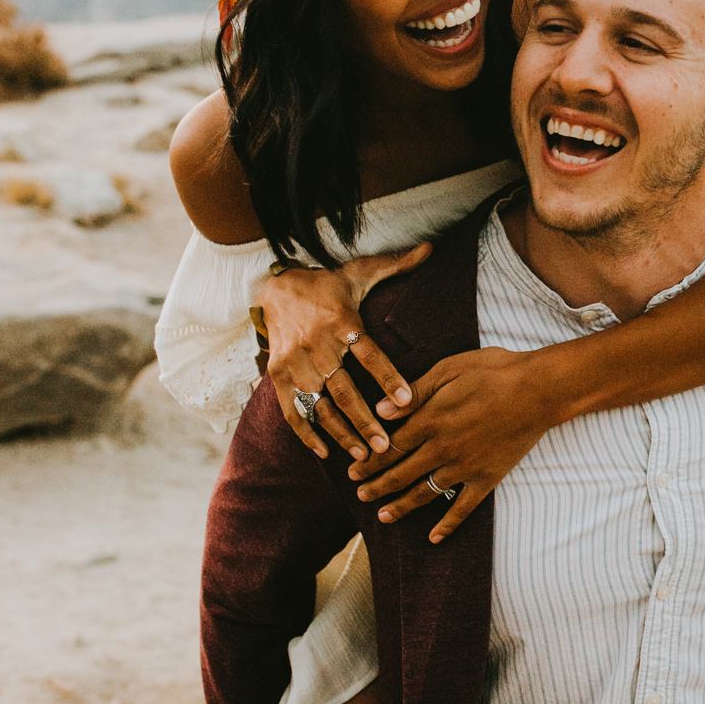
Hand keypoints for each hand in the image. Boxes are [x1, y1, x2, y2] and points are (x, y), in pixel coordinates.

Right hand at [260, 244, 431, 458]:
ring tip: (364, 455)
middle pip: (344, 390)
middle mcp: (317, 345)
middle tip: (387, 445)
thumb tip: (430, 248)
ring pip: (320, 406)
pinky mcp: (279, 375)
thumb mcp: (359, 273)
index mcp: (342, 322)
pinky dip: (306, 434)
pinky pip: (292, 411)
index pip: (370, 354)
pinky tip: (324, 452)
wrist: (275, 287)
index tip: (407, 402)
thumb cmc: (327, 285)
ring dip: (341, 433)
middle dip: (366, 420)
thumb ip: (396, 266)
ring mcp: (295, 363)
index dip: (388, 378)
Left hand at [348, 346, 556, 541]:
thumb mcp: (449, 369)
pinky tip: (434, 538)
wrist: (539, 390)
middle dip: (377, 487)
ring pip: (424, 493)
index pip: (389, 446)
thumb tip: (380, 410)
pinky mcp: (487, 478)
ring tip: (383, 517)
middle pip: (400, 473)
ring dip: (401, 507)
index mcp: (430, 419)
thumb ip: (414, 392)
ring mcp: (465, 467)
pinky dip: (448, 525)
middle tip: (359, 496)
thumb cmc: (494, 371)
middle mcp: (442, 448)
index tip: (353, 471)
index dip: (369, 461)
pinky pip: (463, 508)